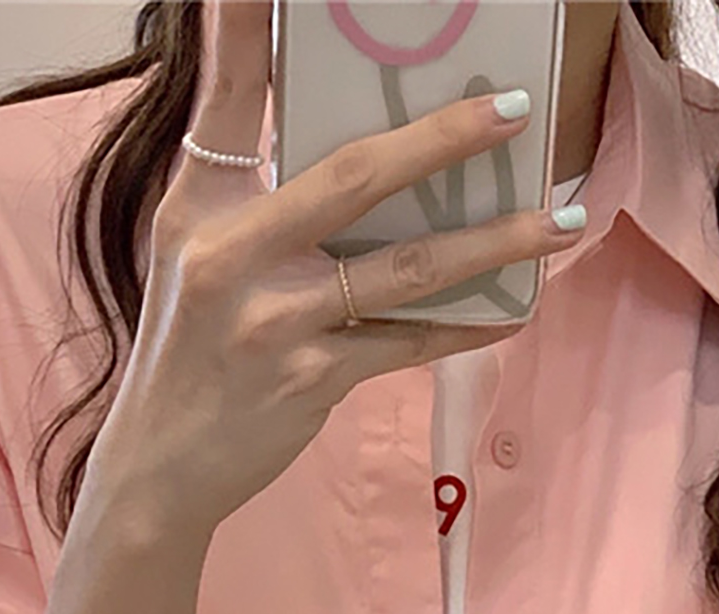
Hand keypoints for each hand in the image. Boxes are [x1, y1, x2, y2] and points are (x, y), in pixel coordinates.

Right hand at [94, 0, 586, 540]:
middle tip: (514, 110)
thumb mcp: (190, 250)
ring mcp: (277, 321)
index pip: (229, 97)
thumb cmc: (185, 349)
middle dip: (442, 139)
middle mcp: (233, 254)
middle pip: (354, 176)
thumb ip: (246, 185)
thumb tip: (337, 143)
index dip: (249, 27)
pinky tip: (514, 308)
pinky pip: (410, 342)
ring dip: (491, 243)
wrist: (159, 465)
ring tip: (559, 221)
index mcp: (199, 206)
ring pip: (404, 267)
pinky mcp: (314, 379)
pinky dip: (465, 325)